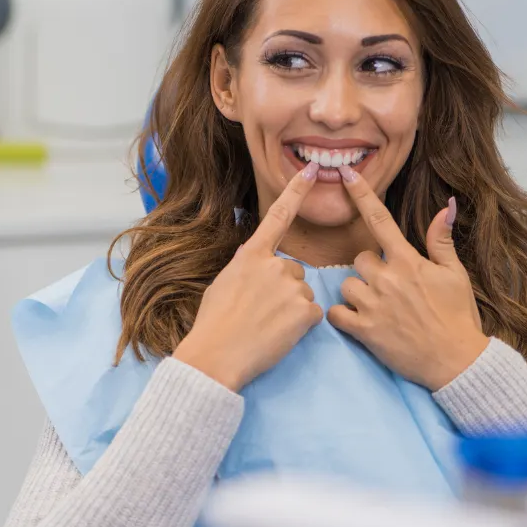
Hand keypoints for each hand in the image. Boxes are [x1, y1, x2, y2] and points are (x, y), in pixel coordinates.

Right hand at [174, 162, 324, 391]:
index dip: (296, 191)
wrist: (217, 355)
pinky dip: (300, 326)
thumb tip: (255, 260)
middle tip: (261, 311)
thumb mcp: (223, 282)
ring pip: (303, 293)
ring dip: (291, 308)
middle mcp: (275, 264)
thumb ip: (246, 267)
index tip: (311, 171)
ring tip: (267, 325)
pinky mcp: (306, 311)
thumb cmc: (213, 322)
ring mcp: (292, 286)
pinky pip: (312, 314)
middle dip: (284, 289)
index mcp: (251, 254)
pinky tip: (280, 334)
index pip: (278, 215)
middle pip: (293, 270)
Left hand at [326, 167, 487, 390]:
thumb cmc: (458, 317)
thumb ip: (441, 240)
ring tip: (379, 308)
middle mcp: (387, 278)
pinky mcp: (364, 330)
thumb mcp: (455, 274)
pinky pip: (336, 313)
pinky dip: (343, 316)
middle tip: (389, 289)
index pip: (379, 219)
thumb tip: (445, 206)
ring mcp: (374, 304)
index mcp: (408, 261)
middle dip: (370, 270)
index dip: (362, 194)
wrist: (456, 361)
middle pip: (359, 258)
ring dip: (357, 294)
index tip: (346, 174)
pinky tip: (359, 321)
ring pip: (346, 285)